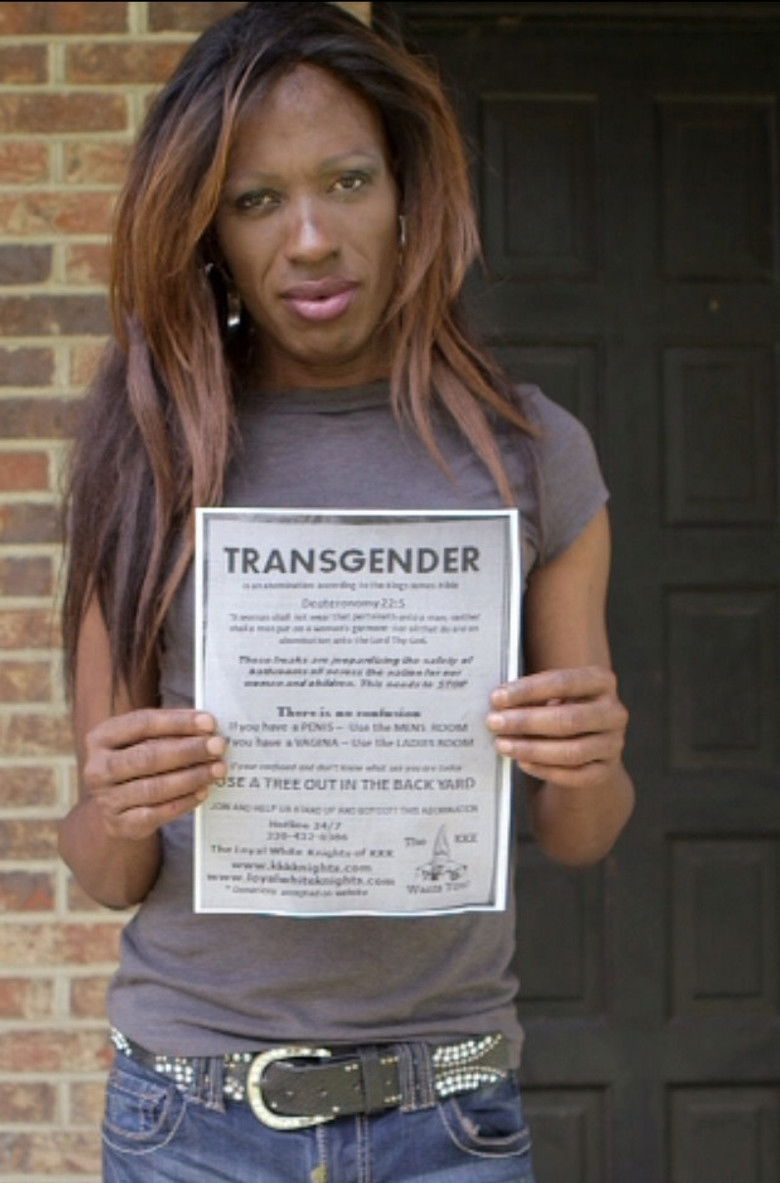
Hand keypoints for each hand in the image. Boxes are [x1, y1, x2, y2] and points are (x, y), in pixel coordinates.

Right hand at [82, 708, 226, 840]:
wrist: (114, 806)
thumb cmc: (136, 762)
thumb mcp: (141, 740)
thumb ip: (168, 731)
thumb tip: (207, 727)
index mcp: (101, 737)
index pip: (142, 723)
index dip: (178, 722)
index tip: (209, 722)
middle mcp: (97, 768)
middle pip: (148, 756)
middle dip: (189, 750)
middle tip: (218, 746)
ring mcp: (106, 799)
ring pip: (154, 787)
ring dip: (191, 777)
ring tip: (218, 769)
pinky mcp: (119, 824)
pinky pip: (156, 813)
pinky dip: (183, 802)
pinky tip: (202, 792)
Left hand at [486, 666, 627, 789]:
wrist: (588, 738)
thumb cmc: (561, 707)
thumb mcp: (552, 693)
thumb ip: (532, 695)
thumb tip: (499, 702)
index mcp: (601, 681)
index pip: (563, 682)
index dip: (528, 690)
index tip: (497, 697)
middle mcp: (614, 712)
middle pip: (569, 719)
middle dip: (526, 721)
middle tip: (494, 723)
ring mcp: (613, 743)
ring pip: (572, 752)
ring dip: (532, 749)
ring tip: (503, 744)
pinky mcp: (605, 771)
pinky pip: (575, 776)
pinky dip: (545, 770)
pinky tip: (522, 762)